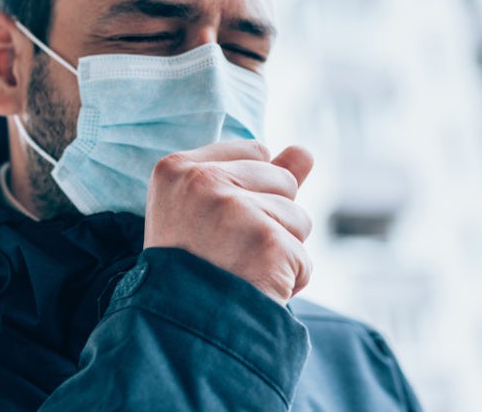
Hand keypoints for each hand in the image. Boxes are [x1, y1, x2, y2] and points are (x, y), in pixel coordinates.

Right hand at [143, 140, 314, 305]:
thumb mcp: (206, 210)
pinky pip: (303, 260)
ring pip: (299, 219)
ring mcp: (234, 210)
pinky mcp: (265, 242)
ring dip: (282, 252)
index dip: (252, 191)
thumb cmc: (190, 270)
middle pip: (284, 181)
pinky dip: (287, 283)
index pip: (255, 151)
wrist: (175, 330)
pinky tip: (253, 291)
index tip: (221, 224)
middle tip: (229, 251)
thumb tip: (306, 151)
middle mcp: (202, 181)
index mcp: (176, 168)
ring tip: (239, 271)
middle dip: (271, 219)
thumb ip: (259, 174)